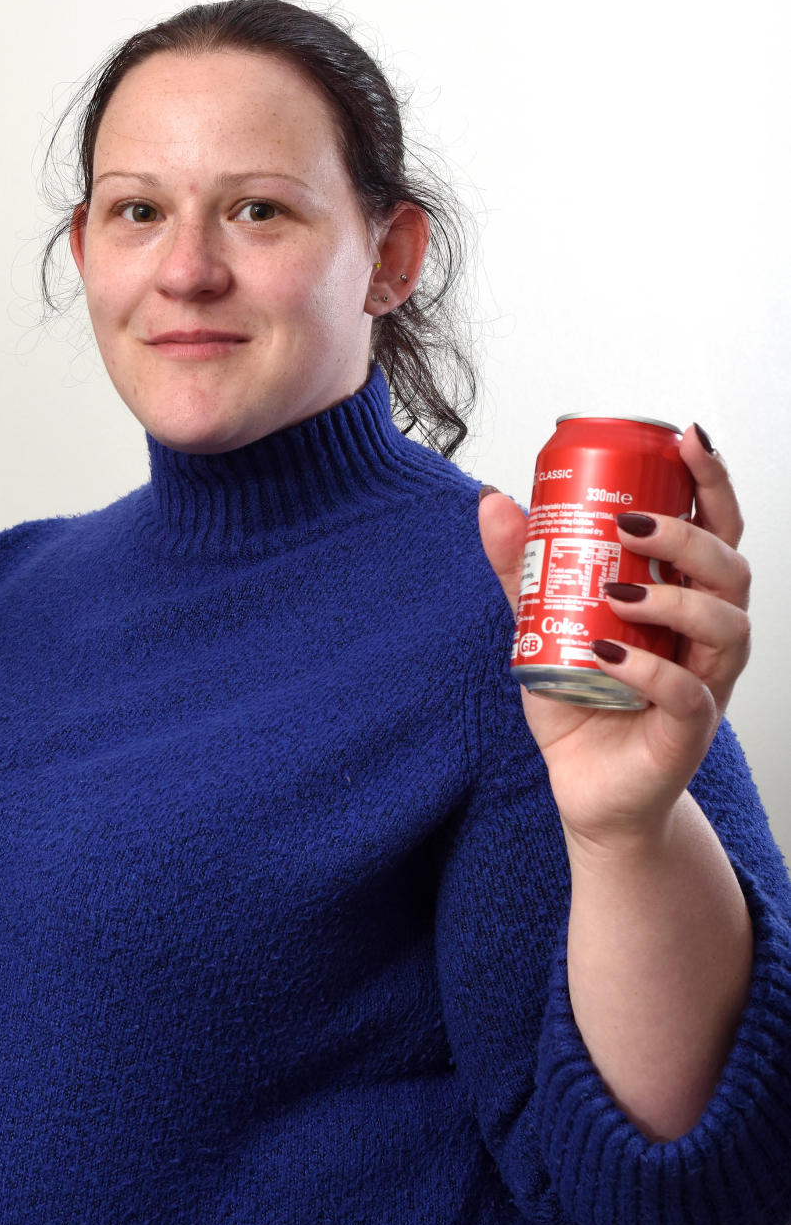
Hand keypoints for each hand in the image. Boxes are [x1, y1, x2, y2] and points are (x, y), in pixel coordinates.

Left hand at [478, 423, 751, 846]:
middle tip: (630, 522)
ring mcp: (707, 680)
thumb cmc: (581, 698)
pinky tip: (608, 652)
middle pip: (732, 565)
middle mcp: (707, 632)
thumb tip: (494, 499)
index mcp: (684, 594)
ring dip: (675, 595)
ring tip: (618, 589)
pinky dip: (649, 667)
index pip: (716, 526)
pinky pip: (688, 692)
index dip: (711, 479)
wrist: (585, 787)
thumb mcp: (542, 623)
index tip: (685, 437)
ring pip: (727, 622)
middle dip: (688, 532)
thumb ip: (523, 567)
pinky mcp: (690, 729)